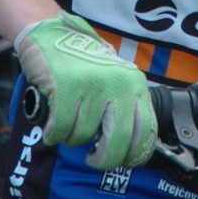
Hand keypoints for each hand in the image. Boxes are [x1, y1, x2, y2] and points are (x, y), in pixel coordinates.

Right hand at [15, 11, 154, 169]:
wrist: (51, 36)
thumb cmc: (84, 66)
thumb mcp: (115, 81)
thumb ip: (125, 108)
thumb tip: (128, 150)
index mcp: (135, 85)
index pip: (146, 131)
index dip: (135, 155)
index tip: (124, 162)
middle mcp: (117, 84)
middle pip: (117, 141)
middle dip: (104, 159)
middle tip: (94, 159)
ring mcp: (92, 85)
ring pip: (83, 136)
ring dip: (72, 138)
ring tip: (69, 124)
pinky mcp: (65, 87)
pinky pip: (61, 129)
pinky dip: (54, 134)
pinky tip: (53, 127)